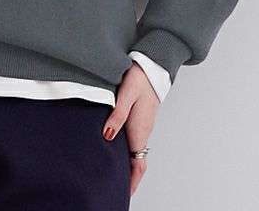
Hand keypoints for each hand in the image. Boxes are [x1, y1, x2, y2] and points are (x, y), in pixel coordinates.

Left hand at [102, 60, 159, 196]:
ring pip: (136, 150)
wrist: (152, 65)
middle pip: (137, 160)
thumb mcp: (126, 95)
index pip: (138, 164)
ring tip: (115, 172)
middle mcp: (144, 130)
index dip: (132, 181)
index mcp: (140, 130)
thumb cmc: (139, 78)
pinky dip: (128, 150)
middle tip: (116, 187)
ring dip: (128, 163)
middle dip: (128, 176)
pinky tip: (117, 146)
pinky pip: (136, 139)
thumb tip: (107, 136)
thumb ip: (117, 115)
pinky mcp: (141, 116)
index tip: (124, 194)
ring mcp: (144, 124)